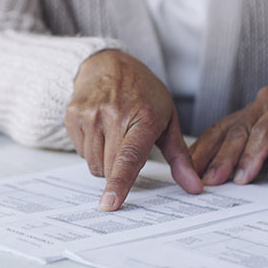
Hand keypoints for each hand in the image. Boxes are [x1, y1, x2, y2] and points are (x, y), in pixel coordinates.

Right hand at [66, 50, 201, 210]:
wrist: (109, 64)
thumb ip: (180, 157)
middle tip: (127, 146)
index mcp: (142, 117)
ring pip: (93, 164)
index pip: (128, 157)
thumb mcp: (168, 120)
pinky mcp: (73, 115)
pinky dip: (90, 149)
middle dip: (118, 170)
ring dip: (104, 161)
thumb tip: (194, 187)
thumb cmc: (142, 93)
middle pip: (109, 167)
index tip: (110, 203)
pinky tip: (99, 130)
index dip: (119, 182)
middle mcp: (113, 115)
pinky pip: (80, 152)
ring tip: (113, 137)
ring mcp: (90, 114)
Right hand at [190, 86, 267, 185]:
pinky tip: (193, 163)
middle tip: (212, 179)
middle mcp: (267, 100)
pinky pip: (219, 132)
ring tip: (194, 173)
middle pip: (239, 128)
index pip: (264, 129)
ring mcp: (252, 108)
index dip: (251, 154)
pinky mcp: (241, 119)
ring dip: (207, 153)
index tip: (243, 177)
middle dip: (224, 157)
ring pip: (223, 129)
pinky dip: (205, 149)